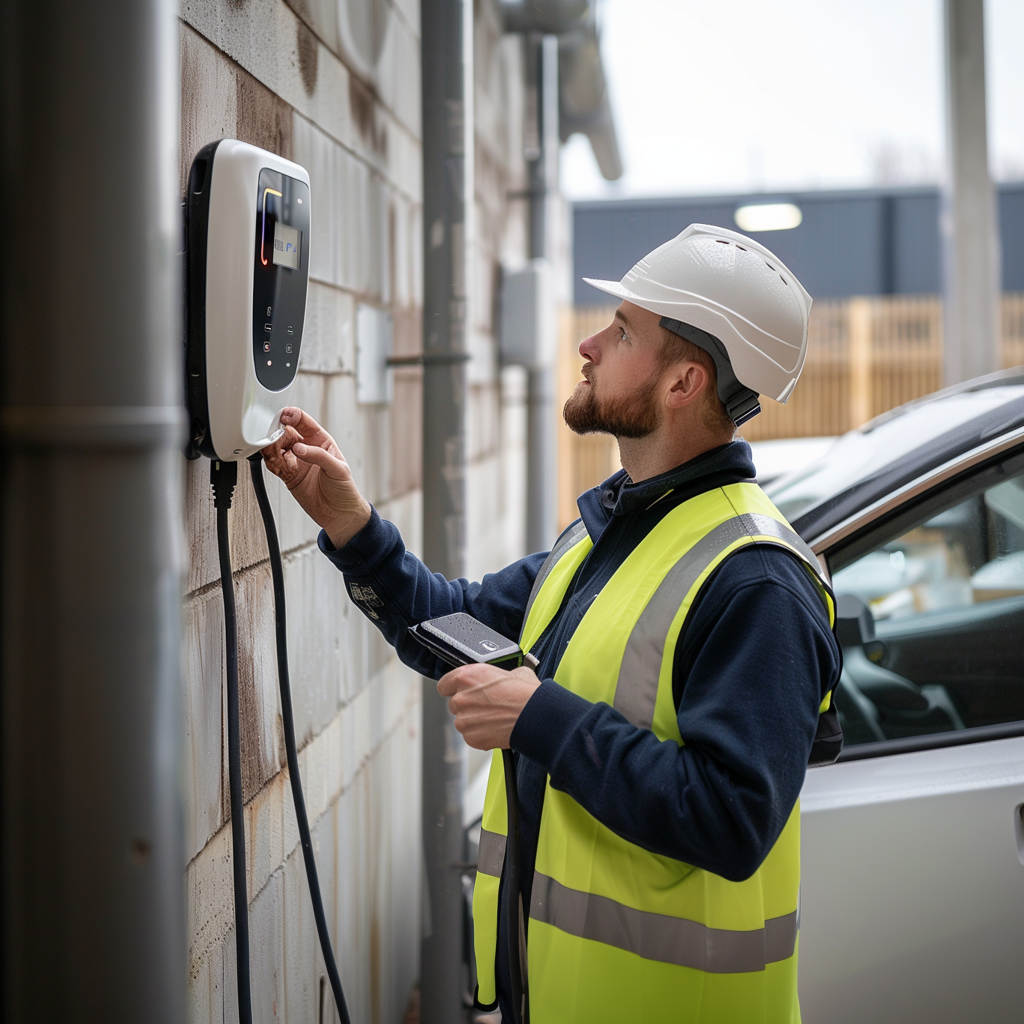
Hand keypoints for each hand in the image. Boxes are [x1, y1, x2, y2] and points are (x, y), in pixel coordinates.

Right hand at [261, 407, 370, 547]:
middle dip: (277, 430)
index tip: (284, 416)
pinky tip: (268, 458)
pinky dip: (269, 460)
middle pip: (286, 433)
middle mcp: (307, 449)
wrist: (339, 515)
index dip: (292, 416)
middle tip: (271, 432)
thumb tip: (298, 448)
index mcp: (321, 441)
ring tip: (268, 446)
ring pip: (277, 447)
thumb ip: (318, 456)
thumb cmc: (344, 489)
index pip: (304, 422)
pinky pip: (274, 464)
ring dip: (270, 445)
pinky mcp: (287, 475)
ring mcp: (296, 462)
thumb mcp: (338, 469)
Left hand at [437, 664, 540, 749]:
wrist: (535, 716)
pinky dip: (481, 735)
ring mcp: (464, 720)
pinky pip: (471, 736)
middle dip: (468, 706)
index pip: (444, 684)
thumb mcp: (512, 672)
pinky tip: (496, 728)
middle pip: (454, 704)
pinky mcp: (471, 738)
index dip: (454, 688)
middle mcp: (461, 698)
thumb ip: (495, 675)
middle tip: (487, 706)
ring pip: (463, 722)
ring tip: (495, 718)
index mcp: (466, 677)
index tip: (461, 691)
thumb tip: (497, 678)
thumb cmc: (526, 694)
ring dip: (474, 721)